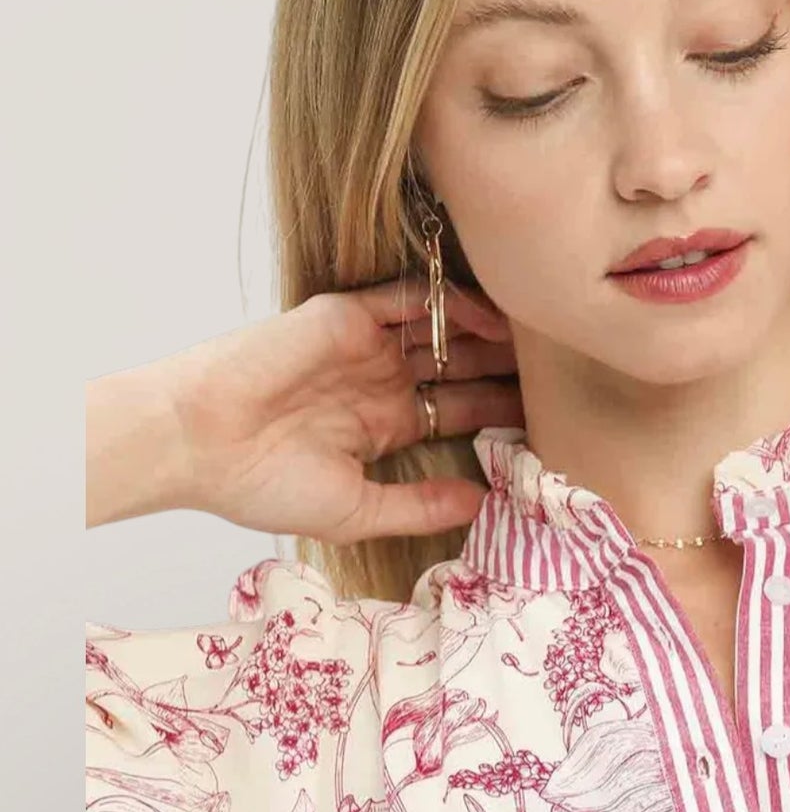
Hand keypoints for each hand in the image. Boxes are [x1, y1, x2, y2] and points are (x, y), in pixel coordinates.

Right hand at [145, 279, 520, 541]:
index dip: (501, 417)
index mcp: (380, 426)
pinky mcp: (347, 315)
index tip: (552, 426)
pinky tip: (497, 318)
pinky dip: (453, 303)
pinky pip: (411, 300)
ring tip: (544, 345)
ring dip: (493, 336)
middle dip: (508, 371)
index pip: (456, 413)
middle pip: (460, 368)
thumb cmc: (263, 485)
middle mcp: (379, 382)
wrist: (201, 444)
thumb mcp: (357, 511)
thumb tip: (484, 505)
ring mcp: (366, 347)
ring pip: (445, 332)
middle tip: (565, 375)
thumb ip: (420, 506)